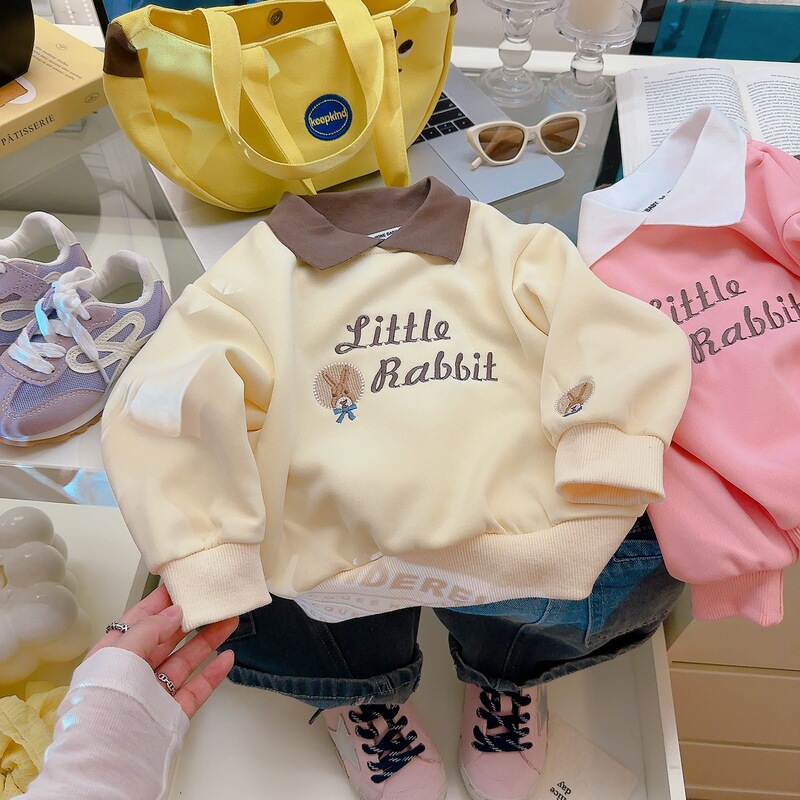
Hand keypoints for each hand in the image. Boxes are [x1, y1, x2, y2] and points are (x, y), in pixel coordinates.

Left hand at [89, 584, 237, 718]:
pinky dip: (213, 673)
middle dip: (189, 619)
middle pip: (166, 639)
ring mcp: (154, 693)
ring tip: (229, 620)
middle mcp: (133, 673)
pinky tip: (228, 657)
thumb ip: (150, 628)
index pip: (138, 622)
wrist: (110, 753)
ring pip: (185, 661)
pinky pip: (196, 688)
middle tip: (212, 600)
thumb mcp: (122, 650)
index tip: (182, 585)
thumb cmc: (106, 697)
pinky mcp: (172, 713)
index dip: (159, 603)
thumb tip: (176, 612)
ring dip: (208, 640)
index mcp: (114, 655)